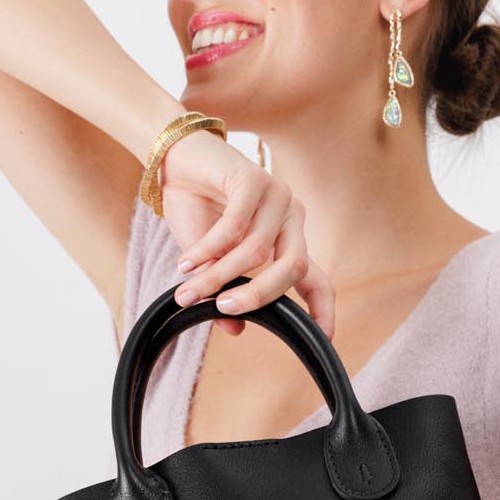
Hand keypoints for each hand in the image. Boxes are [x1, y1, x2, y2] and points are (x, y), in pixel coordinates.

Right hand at [156, 127, 335, 339]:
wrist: (175, 160)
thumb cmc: (196, 209)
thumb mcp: (210, 261)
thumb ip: (225, 291)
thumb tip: (235, 328)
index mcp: (289, 241)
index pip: (318, 281)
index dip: (323, 310)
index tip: (324, 339)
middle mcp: (291, 219)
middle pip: (293, 268)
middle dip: (257, 295)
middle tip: (223, 307)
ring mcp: (277, 196)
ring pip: (256, 251)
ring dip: (218, 275)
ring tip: (189, 291)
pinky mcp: (254, 178)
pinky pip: (234, 227)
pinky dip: (207, 249)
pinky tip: (186, 263)